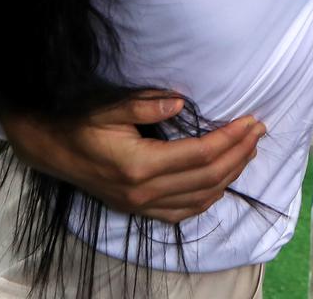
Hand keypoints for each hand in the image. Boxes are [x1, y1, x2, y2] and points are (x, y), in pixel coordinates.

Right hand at [0, 94, 264, 222]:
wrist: (54, 152)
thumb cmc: (83, 125)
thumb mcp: (110, 107)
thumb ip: (145, 103)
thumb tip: (179, 101)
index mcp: (140, 166)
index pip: (200, 155)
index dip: (230, 139)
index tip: (251, 121)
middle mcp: (145, 193)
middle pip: (208, 178)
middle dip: (239, 154)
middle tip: (259, 131)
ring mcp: (143, 207)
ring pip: (201, 198)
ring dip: (231, 175)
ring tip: (250, 150)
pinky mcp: (141, 211)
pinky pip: (185, 212)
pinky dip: (210, 196)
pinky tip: (224, 179)